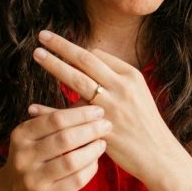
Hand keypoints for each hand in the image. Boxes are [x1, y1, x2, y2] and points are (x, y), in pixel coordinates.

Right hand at [0, 103, 110, 190]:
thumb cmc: (33, 155)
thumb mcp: (36, 135)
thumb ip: (58, 119)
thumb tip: (88, 99)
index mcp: (21, 134)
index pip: (55, 119)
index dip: (80, 114)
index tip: (98, 111)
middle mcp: (23, 156)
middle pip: (65, 139)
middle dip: (90, 130)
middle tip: (106, 125)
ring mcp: (33, 178)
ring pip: (71, 161)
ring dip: (92, 150)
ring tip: (102, 143)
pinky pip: (75, 181)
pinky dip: (90, 169)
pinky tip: (95, 161)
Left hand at [32, 30, 183, 184]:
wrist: (158, 155)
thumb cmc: (144, 122)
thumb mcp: (137, 92)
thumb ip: (115, 76)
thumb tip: (90, 58)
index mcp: (130, 76)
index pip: (97, 56)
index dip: (76, 51)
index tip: (58, 45)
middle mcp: (120, 88)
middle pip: (85, 60)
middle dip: (62, 46)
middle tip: (42, 35)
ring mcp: (110, 107)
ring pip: (76, 80)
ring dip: (54, 65)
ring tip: (37, 54)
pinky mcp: (100, 128)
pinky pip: (69, 116)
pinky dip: (49, 111)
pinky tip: (33, 107)